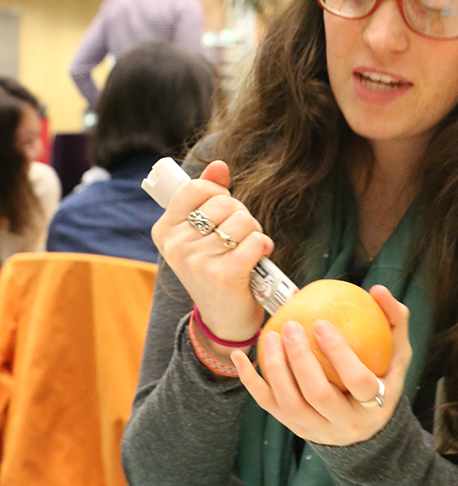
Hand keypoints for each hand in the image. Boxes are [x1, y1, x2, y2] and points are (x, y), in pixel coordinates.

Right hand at [152, 160, 273, 342]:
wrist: (224, 320)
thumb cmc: (216, 270)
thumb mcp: (204, 234)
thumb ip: (209, 197)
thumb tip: (219, 165)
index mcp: (165, 231)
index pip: (195, 188)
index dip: (219, 194)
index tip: (223, 212)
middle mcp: (176, 245)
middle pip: (224, 203)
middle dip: (241, 215)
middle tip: (238, 237)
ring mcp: (197, 261)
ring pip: (243, 221)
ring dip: (254, 232)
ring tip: (248, 249)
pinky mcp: (223, 275)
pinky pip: (255, 241)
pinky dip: (264, 246)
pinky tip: (260, 258)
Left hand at [230, 286, 411, 445]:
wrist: (366, 426)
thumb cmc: (382, 377)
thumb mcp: (398, 353)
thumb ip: (394, 320)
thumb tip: (378, 289)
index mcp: (374, 406)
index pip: (359, 382)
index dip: (340, 354)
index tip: (322, 323)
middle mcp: (345, 424)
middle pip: (318, 395)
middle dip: (301, 360)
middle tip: (291, 326)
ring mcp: (317, 430)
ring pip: (290, 404)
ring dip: (276, 369)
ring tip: (270, 336)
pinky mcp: (294, 428)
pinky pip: (268, 405)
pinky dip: (251, 381)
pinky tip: (239, 355)